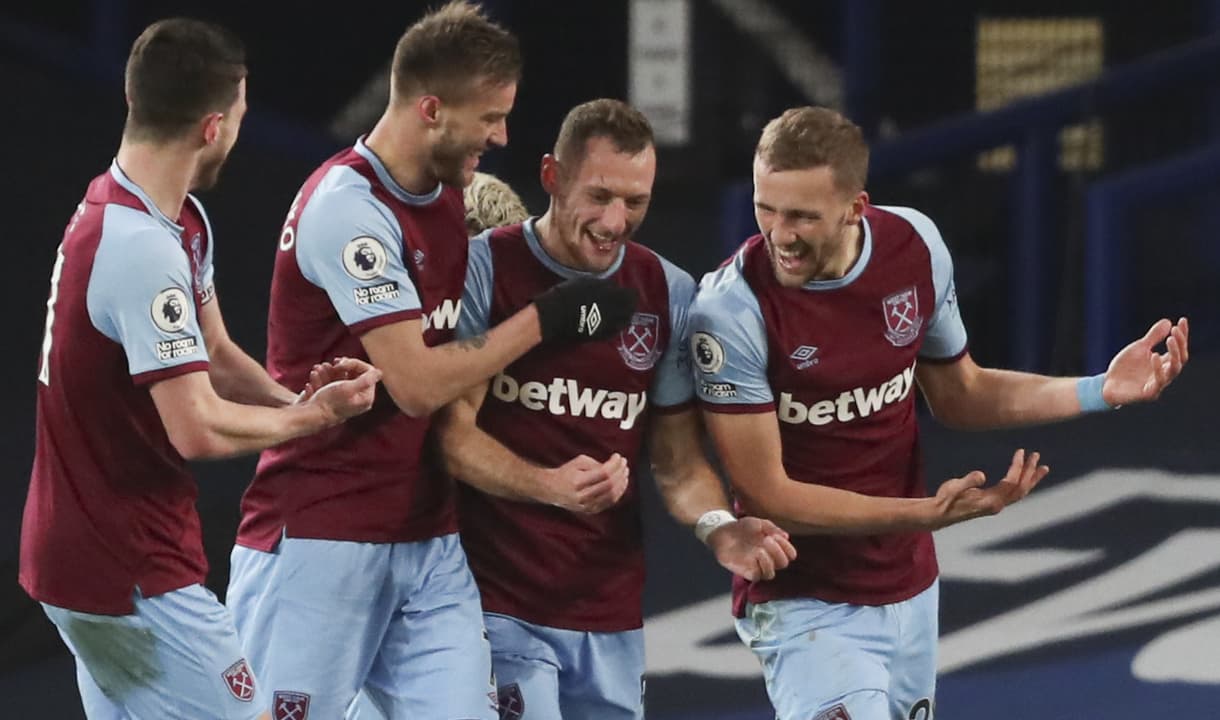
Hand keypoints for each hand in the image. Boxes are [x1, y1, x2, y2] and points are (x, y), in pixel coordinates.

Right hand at [304, 359, 381, 422]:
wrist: (311, 416)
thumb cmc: (330, 402)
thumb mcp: (349, 388)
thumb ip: (366, 380)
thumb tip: (380, 372)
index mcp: (366, 397)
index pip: (367, 373)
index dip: (354, 364)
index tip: (340, 364)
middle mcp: (358, 399)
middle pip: (355, 375)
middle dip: (341, 367)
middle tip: (333, 363)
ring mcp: (346, 399)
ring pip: (340, 378)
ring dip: (329, 371)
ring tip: (318, 369)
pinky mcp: (334, 400)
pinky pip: (331, 384)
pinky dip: (323, 378)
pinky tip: (314, 376)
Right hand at [533, 277, 637, 342]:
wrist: (556, 315)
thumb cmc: (568, 294)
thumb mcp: (587, 282)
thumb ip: (603, 285)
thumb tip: (613, 287)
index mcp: (612, 295)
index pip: (631, 295)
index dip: (631, 293)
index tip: (629, 291)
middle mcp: (615, 311)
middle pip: (630, 309)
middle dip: (630, 305)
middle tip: (628, 302)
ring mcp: (608, 325)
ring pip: (625, 322)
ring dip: (625, 316)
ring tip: (622, 313)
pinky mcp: (600, 336)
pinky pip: (615, 331)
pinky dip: (616, 327)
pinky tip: (613, 323)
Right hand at [541, 453, 629, 513]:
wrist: (552, 489)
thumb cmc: (566, 473)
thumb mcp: (579, 462)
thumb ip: (597, 464)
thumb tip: (614, 467)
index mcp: (578, 481)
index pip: (603, 473)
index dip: (614, 464)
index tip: (619, 457)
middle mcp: (582, 495)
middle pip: (610, 484)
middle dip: (620, 472)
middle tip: (624, 464)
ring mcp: (586, 505)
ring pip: (611, 495)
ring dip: (622, 483)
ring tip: (625, 473)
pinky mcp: (590, 510)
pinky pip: (609, 503)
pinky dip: (618, 493)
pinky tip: (621, 485)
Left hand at [706, 517, 796, 580]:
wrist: (723, 531)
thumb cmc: (742, 527)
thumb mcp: (759, 523)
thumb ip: (772, 528)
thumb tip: (786, 536)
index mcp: (774, 548)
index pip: (790, 555)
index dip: (788, 548)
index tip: (778, 537)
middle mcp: (767, 559)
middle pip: (783, 564)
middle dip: (779, 552)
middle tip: (768, 540)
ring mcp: (757, 566)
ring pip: (771, 574)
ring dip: (769, 562)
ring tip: (761, 549)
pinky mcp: (746, 572)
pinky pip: (758, 577)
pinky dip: (760, 567)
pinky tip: (756, 554)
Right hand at [927, 449, 1048, 529]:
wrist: (940, 514)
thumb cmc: (945, 499)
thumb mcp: (954, 487)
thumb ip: (968, 481)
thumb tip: (982, 475)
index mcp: (990, 501)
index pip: (1011, 482)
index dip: (1018, 467)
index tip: (1021, 452)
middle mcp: (997, 505)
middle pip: (1021, 489)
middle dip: (1030, 472)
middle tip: (1037, 456)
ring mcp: (996, 506)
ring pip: (1020, 493)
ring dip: (1031, 479)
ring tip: (1042, 468)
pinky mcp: (993, 504)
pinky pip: (1014, 494)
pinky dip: (1023, 484)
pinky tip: (1025, 477)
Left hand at [1102, 317, 1188, 405]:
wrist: (1107, 384)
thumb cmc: (1125, 367)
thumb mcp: (1139, 348)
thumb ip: (1153, 337)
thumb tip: (1168, 322)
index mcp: (1164, 363)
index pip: (1180, 349)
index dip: (1183, 335)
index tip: (1182, 320)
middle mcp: (1165, 373)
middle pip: (1180, 359)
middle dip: (1180, 344)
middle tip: (1175, 331)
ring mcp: (1157, 384)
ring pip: (1173, 370)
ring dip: (1174, 354)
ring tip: (1170, 339)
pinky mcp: (1148, 393)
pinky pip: (1158, 382)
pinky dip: (1158, 369)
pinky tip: (1154, 355)